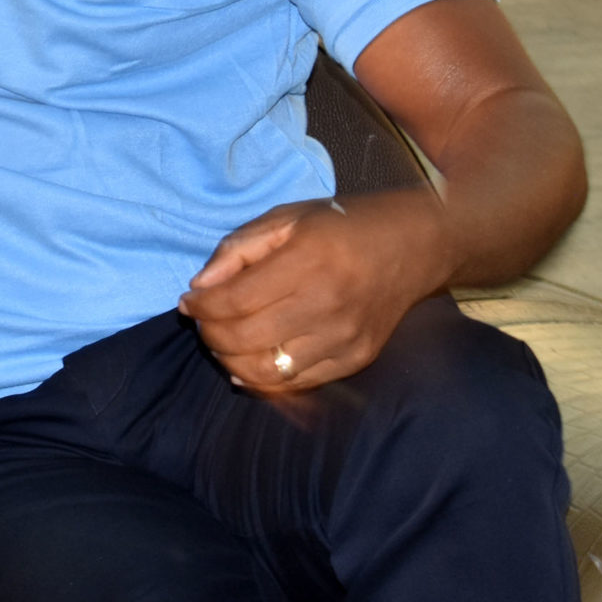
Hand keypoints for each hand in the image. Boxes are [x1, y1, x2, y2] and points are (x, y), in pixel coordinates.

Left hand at [177, 191, 452, 392]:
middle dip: (210, 334)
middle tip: (203, 322)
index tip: (189, 302)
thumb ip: (238, 250)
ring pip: (267, 371)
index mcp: (306, 261)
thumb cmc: (342, 226)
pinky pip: (298, 384)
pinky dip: (263, 380)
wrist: (412, 246)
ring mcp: (344, 338)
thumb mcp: (286, 218)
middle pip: (245, 339)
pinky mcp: (356, 359)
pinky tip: (247, 363)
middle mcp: (326, 304)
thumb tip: (199, 289)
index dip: (201, 307)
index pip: (234, 301)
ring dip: (230, 360)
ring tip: (222, 342)